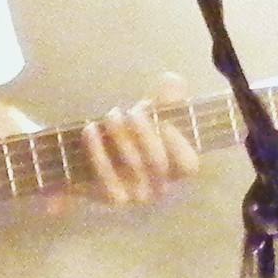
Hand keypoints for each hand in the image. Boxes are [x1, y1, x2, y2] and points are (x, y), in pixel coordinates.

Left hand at [80, 73, 201, 204]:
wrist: (89, 157)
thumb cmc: (131, 134)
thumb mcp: (152, 113)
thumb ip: (166, 97)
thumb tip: (172, 80)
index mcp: (177, 169)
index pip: (188, 165)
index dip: (178, 143)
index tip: (163, 119)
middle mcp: (161, 186)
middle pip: (158, 162)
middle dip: (145, 132)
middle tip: (131, 112)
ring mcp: (137, 195)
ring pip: (132, 166)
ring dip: (121, 136)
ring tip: (111, 115)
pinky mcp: (112, 197)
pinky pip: (105, 175)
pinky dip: (97, 150)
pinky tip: (90, 129)